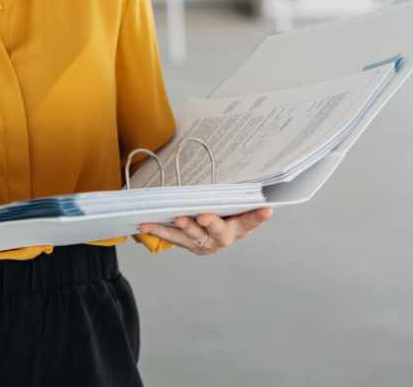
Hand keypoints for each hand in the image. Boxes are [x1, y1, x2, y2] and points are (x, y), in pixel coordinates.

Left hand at [139, 206, 272, 255]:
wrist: (210, 234)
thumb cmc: (224, 212)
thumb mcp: (231, 204)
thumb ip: (232, 194)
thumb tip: (237, 165)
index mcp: (239, 226)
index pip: (251, 221)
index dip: (258, 216)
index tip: (267, 209)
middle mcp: (223, 238)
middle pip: (219, 232)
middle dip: (211, 224)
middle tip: (204, 217)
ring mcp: (205, 245)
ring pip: (193, 237)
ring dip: (183, 229)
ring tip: (176, 219)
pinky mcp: (188, 245)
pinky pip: (172, 238)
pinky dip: (158, 230)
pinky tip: (145, 224)